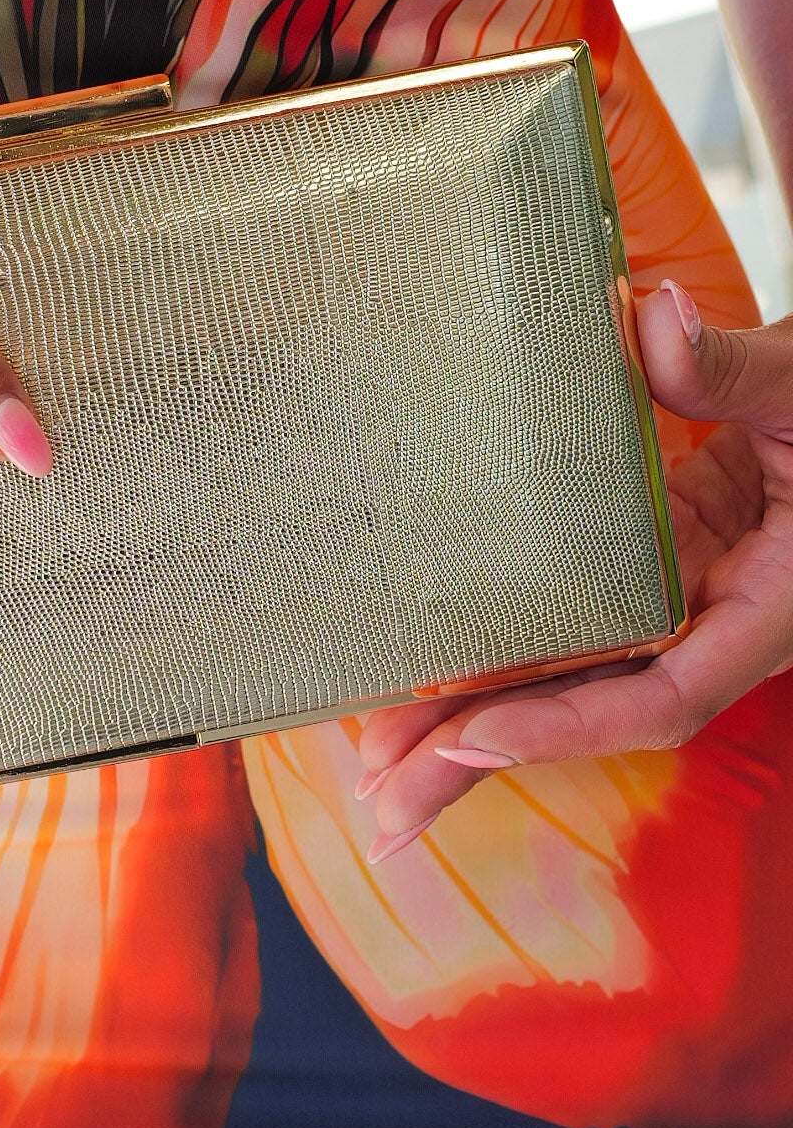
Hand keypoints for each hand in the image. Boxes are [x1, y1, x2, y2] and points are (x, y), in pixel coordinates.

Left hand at [356, 279, 792, 861]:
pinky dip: (502, 650)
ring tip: (374, 769)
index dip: (569, 722)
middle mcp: (715, 622)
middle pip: (590, 709)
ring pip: (569, 674)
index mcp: (770, 606)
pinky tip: (430, 673)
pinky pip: (568, 619)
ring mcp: (678, 596)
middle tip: (380, 809)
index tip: (473, 735)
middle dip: (484, 760)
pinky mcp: (649, 559)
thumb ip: (734, 369)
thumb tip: (651, 318)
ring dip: (471, 720)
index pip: (665, 695)